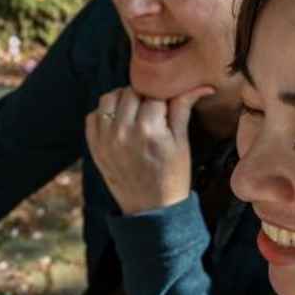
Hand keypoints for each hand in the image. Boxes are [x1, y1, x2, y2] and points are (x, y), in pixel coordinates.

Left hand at [85, 85, 213, 214]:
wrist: (151, 209)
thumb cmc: (172, 176)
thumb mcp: (182, 142)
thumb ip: (183, 109)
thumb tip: (201, 86)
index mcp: (149, 129)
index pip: (154, 93)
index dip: (163, 95)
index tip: (167, 104)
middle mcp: (123, 131)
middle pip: (130, 91)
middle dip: (143, 96)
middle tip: (152, 110)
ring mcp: (105, 139)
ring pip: (109, 98)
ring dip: (122, 100)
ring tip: (135, 113)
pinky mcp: (94, 147)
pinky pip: (93, 116)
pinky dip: (105, 113)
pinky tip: (119, 123)